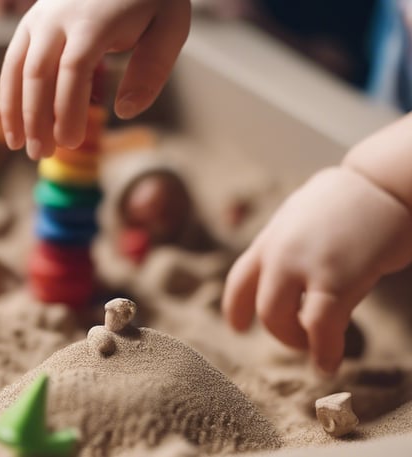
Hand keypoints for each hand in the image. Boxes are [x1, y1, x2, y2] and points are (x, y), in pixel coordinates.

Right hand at [0, 0, 189, 158]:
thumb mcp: (169, 26)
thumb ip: (152, 69)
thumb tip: (124, 112)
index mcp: (94, 19)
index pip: (74, 68)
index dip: (68, 108)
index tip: (71, 142)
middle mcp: (58, 17)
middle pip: (38, 72)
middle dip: (37, 117)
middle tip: (42, 155)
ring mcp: (40, 18)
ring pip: (16, 68)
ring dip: (16, 111)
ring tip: (21, 148)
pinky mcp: (30, 24)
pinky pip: (12, 63)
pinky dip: (9, 97)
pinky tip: (15, 127)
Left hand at [222, 167, 411, 372]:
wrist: (385, 181)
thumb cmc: (354, 198)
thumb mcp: (306, 216)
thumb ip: (291, 244)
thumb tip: (290, 269)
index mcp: (271, 238)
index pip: (239, 279)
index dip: (236, 308)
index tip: (237, 327)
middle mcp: (278, 252)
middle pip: (260, 306)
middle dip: (278, 331)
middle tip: (299, 340)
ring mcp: (303, 265)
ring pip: (277, 318)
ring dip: (296, 341)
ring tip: (315, 348)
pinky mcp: (336, 278)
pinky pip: (319, 327)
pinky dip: (322, 352)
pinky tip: (329, 363)